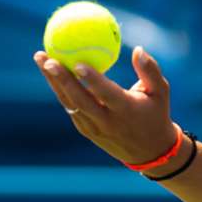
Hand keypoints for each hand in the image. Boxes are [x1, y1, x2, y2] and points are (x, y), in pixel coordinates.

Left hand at [33, 46, 178, 164]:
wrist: (150, 151)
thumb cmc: (156, 114)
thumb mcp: (161, 92)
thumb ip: (150, 70)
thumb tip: (138, 49)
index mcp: (126, 110)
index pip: (106, 94)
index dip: (91, 80)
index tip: (78, 63)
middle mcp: (107, 121)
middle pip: (79, 99)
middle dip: (61, 79)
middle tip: (48, 58)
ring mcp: (94, 128)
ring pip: (70, 103)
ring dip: (53, 82)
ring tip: (40, 58)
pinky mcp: (87, 131)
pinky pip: (71, 108)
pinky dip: (60, 89)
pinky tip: (50, 72)